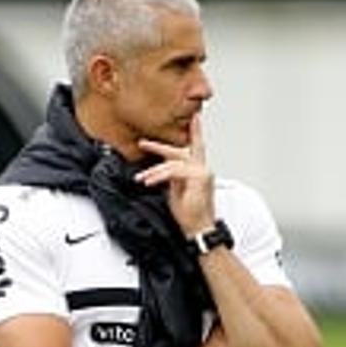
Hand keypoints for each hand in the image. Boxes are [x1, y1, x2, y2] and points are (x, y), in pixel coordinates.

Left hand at [135, 115, 214, 235]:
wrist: (198, 228)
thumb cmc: (190, 214)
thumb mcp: (177, 191)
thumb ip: (173, 177)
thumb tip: (163, 170)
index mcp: (199, 171)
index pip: (196, 147)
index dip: (195, 132)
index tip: (194, 118)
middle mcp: (202, 168)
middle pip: (180, 151)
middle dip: (159, 147)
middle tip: (143, 142)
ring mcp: (202, 172)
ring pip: (172, 163)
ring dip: (154, 171)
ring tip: (143, 179)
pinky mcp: (198, 177)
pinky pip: (173, 171)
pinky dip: (159, 176)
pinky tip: (149, 181)